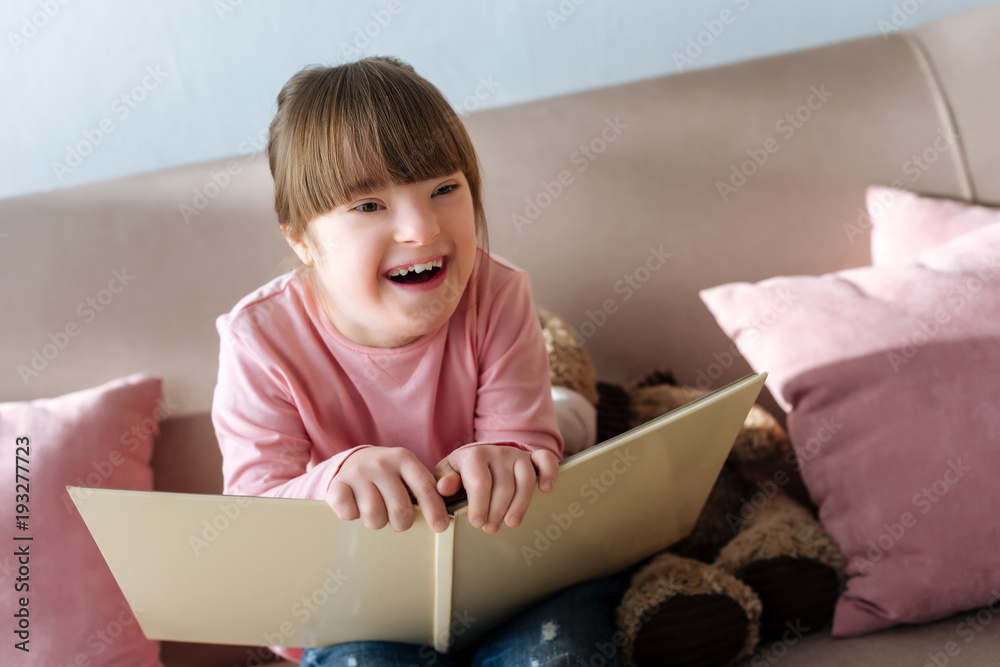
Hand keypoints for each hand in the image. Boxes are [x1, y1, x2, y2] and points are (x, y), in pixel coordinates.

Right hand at [325, 447, 449, 532]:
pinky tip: (357, 505)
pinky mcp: (336, 486)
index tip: (440, 526)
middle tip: (397, 518)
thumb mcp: (407, 472)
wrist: (352, 461)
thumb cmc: (386, 474)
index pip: (424, 487)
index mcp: (403, 458)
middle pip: (400, 510)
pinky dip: (354, 516)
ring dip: (377, 521)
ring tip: (376, 508)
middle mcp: (381, 463)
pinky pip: (350, 516)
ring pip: (375, 518)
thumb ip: (424, 489)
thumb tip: (442, 518)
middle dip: (402, 522)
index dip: (434, 510)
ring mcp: (358, 474)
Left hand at [434, 445, 559, 532]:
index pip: (479, 482)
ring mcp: (516, 454)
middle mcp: (496, 452)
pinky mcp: (532, 457)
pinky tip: (545, 489)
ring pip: (525, 478)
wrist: (477, 459)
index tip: (477, 523)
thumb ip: (443, 481)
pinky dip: (549, 473)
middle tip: (491, 528)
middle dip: (497, 511)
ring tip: (512, 522)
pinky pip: (545, 460)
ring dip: (521, 503)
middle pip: (503, 485)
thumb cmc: (461, 473)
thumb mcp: (446, 476)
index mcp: (473, 456)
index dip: (479, 506)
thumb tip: (444, 487)